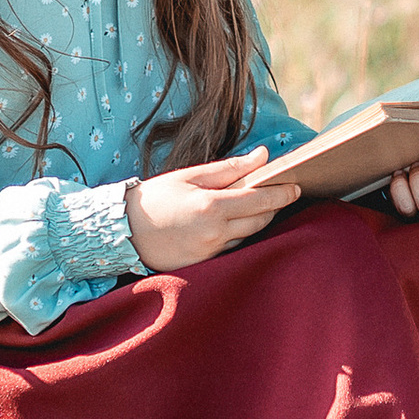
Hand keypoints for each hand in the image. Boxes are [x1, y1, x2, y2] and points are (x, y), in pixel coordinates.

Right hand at [126, 148, 299, 271]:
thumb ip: (230, 168)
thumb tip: (263, 155)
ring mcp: (210, 251)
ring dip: (258, 220)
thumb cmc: (156, 198)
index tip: (296, 186)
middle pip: (260, 220)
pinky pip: (232, 248)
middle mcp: (215, 233)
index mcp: (212, 207)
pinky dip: (239, 234)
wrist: (123, 231)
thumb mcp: (191, 176)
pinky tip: (236, 223)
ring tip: (262, 204)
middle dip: (274, 206)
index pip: (261, 200)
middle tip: (284, 192)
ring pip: (248, 236)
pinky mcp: (205, 263)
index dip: (282, 193)